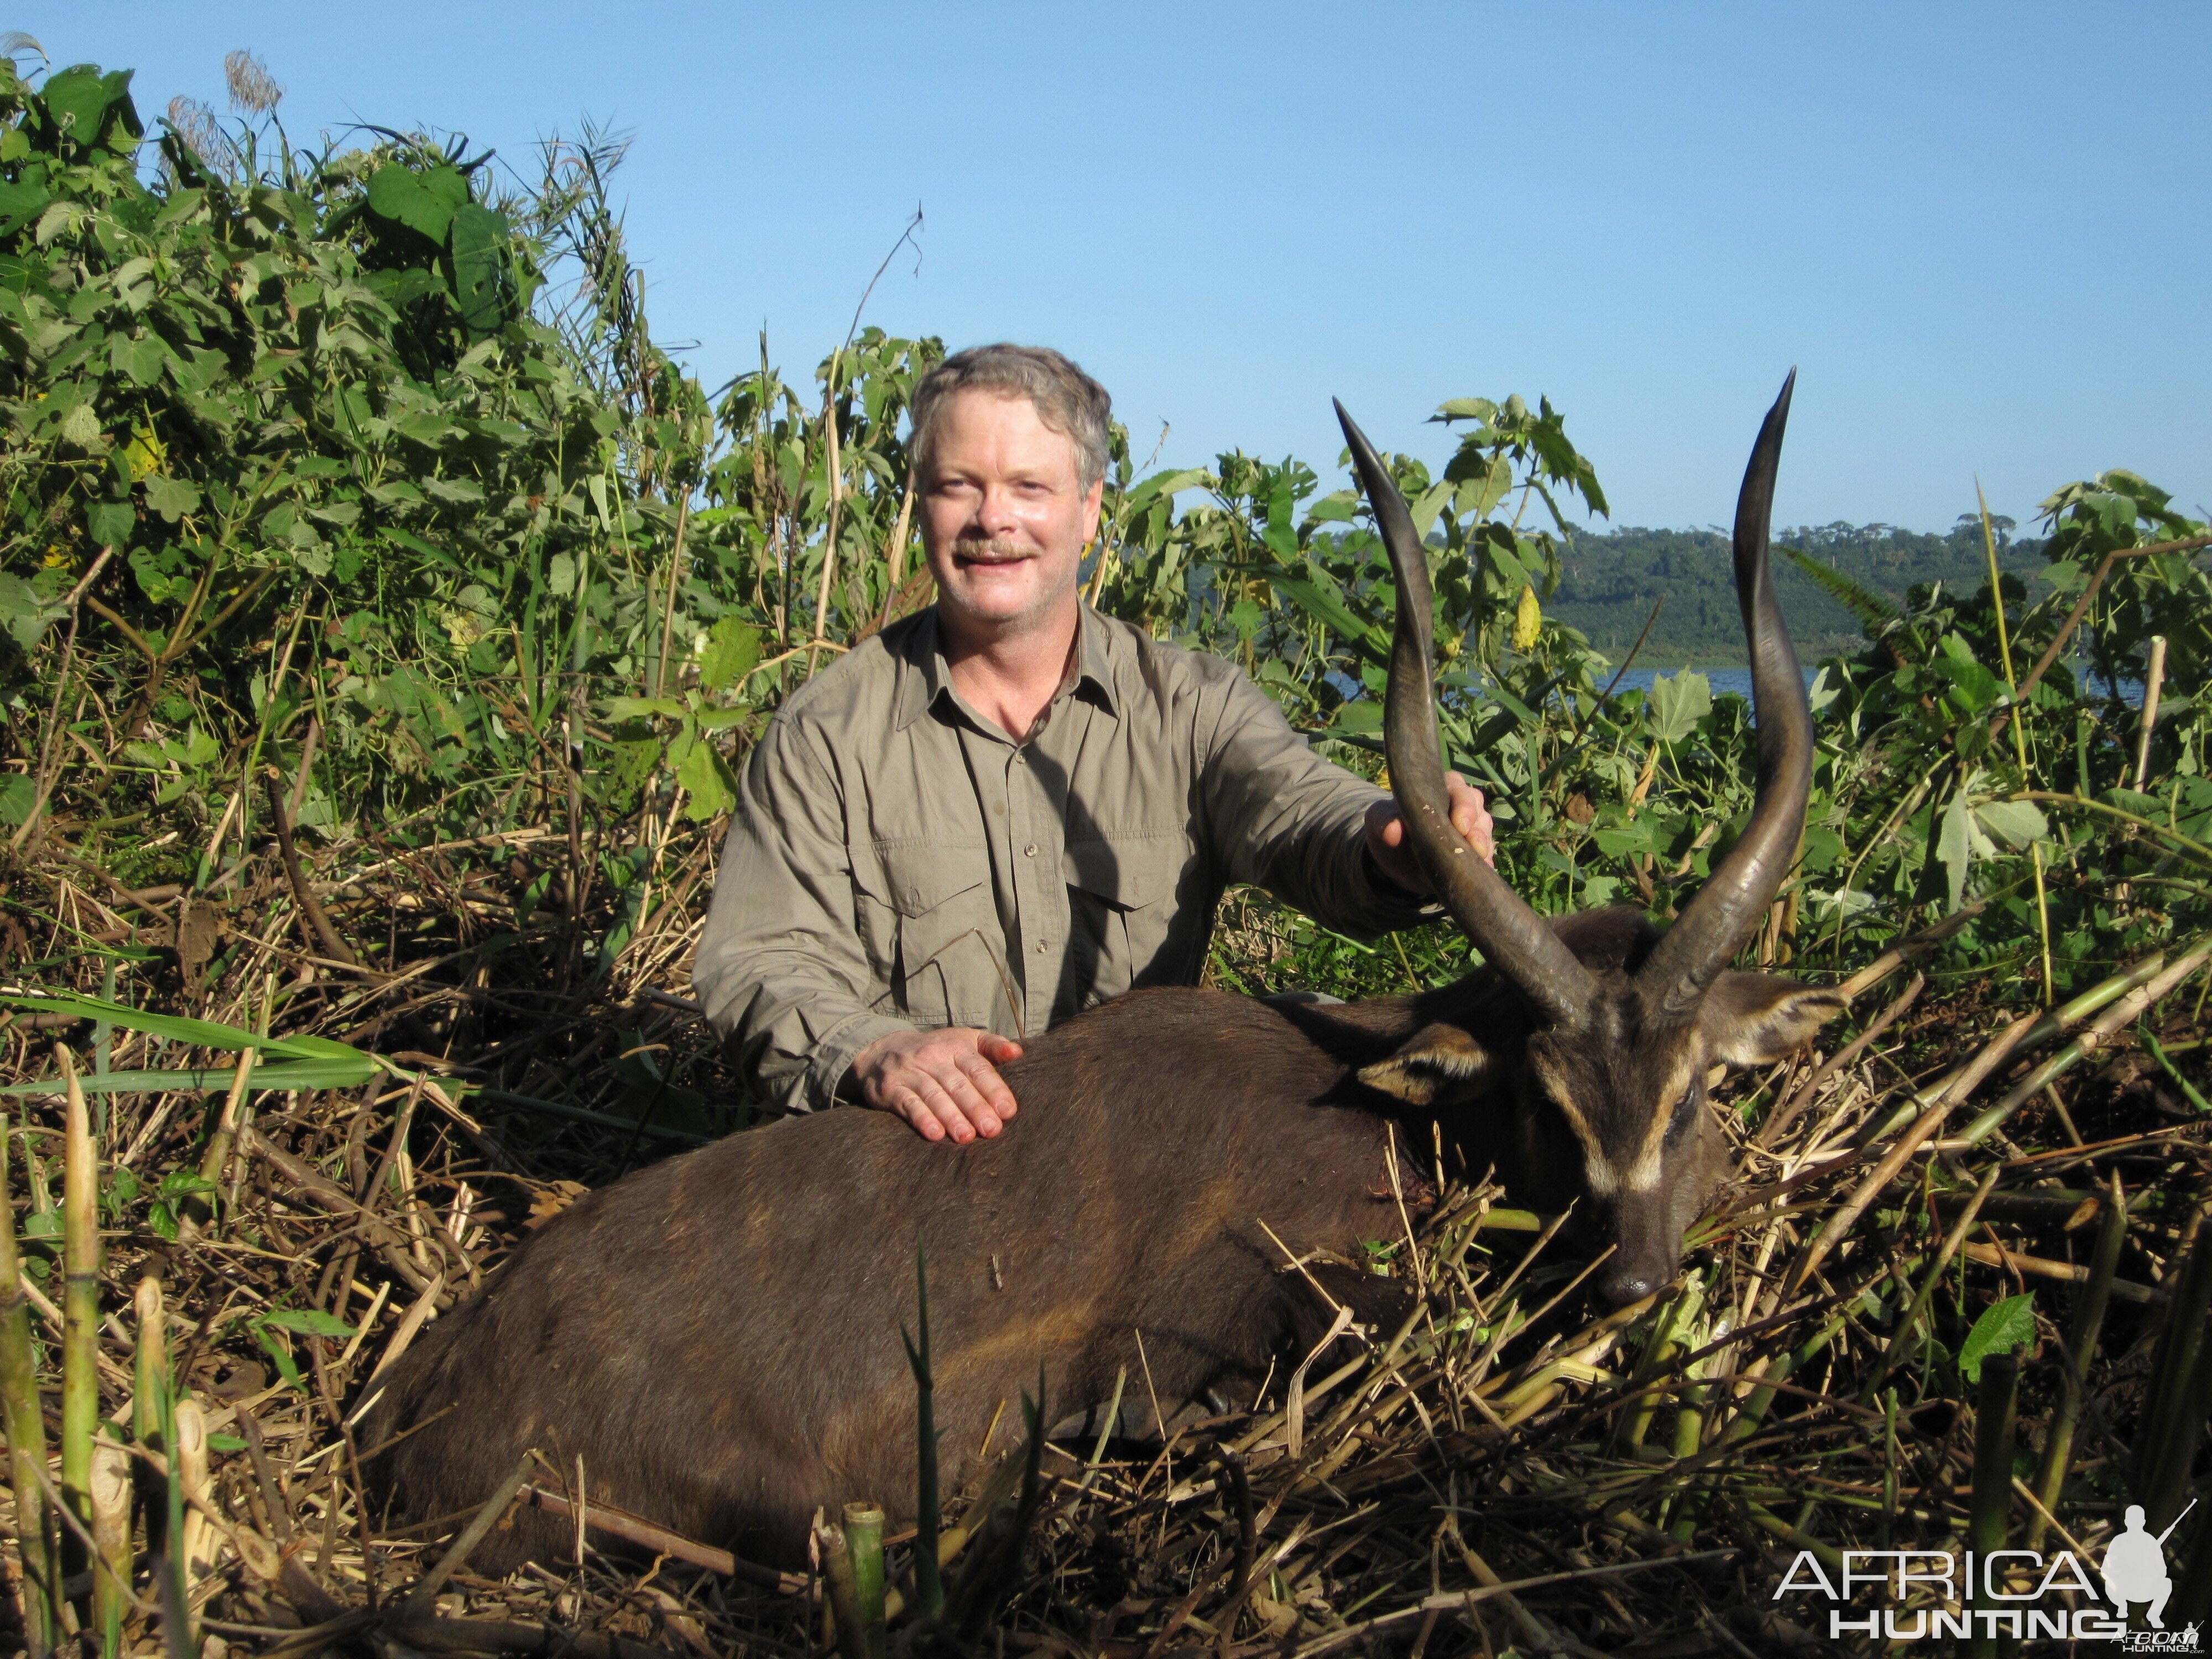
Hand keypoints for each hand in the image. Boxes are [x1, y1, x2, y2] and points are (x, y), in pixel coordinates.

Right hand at [848, 1026, 1023, 1142]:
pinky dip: (921, 1119)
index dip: (993, 1089)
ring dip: (951, 1117)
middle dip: (976, 1107)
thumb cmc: (936, 1050)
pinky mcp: (891, 1089)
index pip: (977, 1068)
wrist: (882, 1050)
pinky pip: (908, 1104)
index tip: (1007, 1111)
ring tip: (967, 1137)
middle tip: (992, 1129)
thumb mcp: (963, 1040)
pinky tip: (935, 1134)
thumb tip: (1018, 1052)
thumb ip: (992, 1046)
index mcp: (956, 1047)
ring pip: (934, 1095)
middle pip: (958, 1084)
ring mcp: (911, 1073)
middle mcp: (933, 1057)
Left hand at [1365, 772, 1494, 894]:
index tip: (1461, 825)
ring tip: (1480, 862)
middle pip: (1479, 812)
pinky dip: (1485, 864)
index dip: (1463, 806)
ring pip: (1486, 834)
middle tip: (1474, 847)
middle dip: (1478, 831)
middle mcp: (1462, 805)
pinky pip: (1487, 855)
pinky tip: (1483, 873)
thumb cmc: (1389, 827)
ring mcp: (1473, 828)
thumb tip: (1393, 829)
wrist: (1396, 858)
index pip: (1458, 789)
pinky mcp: (1476, 851)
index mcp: (1441, 788)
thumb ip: (1386, 822)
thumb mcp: (1380, 822)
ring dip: (1484, 848)